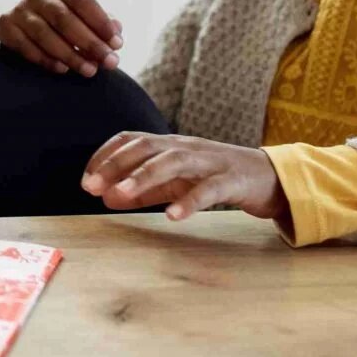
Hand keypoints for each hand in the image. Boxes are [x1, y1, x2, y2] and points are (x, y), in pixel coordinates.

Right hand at [0, 0, 123, 76]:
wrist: (28, 25)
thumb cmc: (66, 21)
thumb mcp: (85, 17)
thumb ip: (102, 23)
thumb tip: (117, 32)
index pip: (81, 0)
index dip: (100, 22)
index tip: (117, 43)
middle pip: (64, 18)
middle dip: (89, 42)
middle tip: (109, 62)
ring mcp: (20, 10)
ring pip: (44, 34)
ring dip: (70, 54)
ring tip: (89, 70)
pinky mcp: (6, 26)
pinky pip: (26, 46)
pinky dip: (45, 59)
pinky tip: (63, 69)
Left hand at [81, 132, 288, 224]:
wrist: (270, 176)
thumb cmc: (215, 177)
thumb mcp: (174, 183)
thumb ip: (142, 191)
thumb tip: (105, 198)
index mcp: (170, 145)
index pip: (131, 140)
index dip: (106, 156)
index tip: (87, 179)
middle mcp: (186, 147)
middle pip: (147, 147)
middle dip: (116, 165)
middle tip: (92, 187)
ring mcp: (209, 161)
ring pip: (173, 162)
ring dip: (144, 177)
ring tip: (120, 195)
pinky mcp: (231, 180)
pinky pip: (208, 190)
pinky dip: (189, 201)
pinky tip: (172, 216)